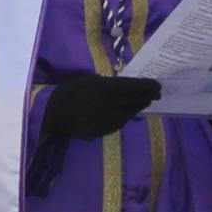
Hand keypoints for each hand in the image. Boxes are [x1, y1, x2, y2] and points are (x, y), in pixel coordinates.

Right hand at [38, 72, 161, 144]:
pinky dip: (126, 116)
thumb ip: (107, 84)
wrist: (54, 113)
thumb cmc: (70, 91)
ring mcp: (106, 119)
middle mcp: (108, 104)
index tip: (157, 85)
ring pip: (129, 113)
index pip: (132, 86)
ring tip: (145, 102)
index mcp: (104, 88)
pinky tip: (130, 112)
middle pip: (133, 100)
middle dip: (147, 96)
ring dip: (139, 106)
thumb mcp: (89, 80)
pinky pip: (119, 123)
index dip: (147, 86)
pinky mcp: (102, 130)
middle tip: (157, 94)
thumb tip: (126, 86)